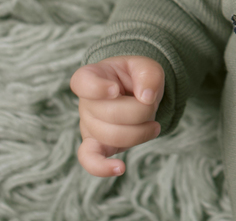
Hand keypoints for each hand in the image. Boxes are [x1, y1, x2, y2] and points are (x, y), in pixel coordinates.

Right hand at [70, 55, 164, 176]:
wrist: (137, 94)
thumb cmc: (136, 78)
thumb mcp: (147, 66)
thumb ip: (148, 75)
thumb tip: (146, 97)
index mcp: (92, 76)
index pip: (82, 82)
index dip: (97, 88)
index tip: (115, 90)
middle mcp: (85, 102)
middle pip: (110, 113)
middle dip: (141, 110)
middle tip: (150, 104)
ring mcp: (89, 126)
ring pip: (112, 136)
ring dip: (141, 131)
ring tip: (152, 123)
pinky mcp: (97, 146)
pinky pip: (91, 161)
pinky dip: (103, 167)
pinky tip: (119, 168)